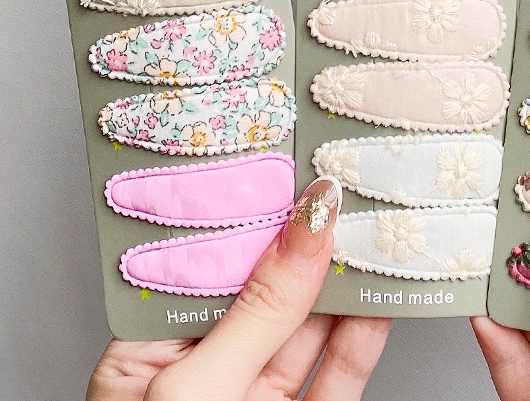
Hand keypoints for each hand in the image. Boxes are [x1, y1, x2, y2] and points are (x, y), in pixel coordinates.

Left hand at [87, 177, 390, 400]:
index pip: (203, 253)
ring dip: (346, 273)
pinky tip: (381, 289)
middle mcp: (202, 365)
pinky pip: (336, 369)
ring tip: (376, 218)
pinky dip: (364, 330)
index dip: (249, 202)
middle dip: (307, 233)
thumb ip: (264, 304)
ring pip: (308, 322)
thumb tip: (313, 217)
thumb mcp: (202, 389)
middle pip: (264, 282)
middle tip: (347, 175)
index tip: (291, 153)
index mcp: (149, 345)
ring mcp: (253, 396)